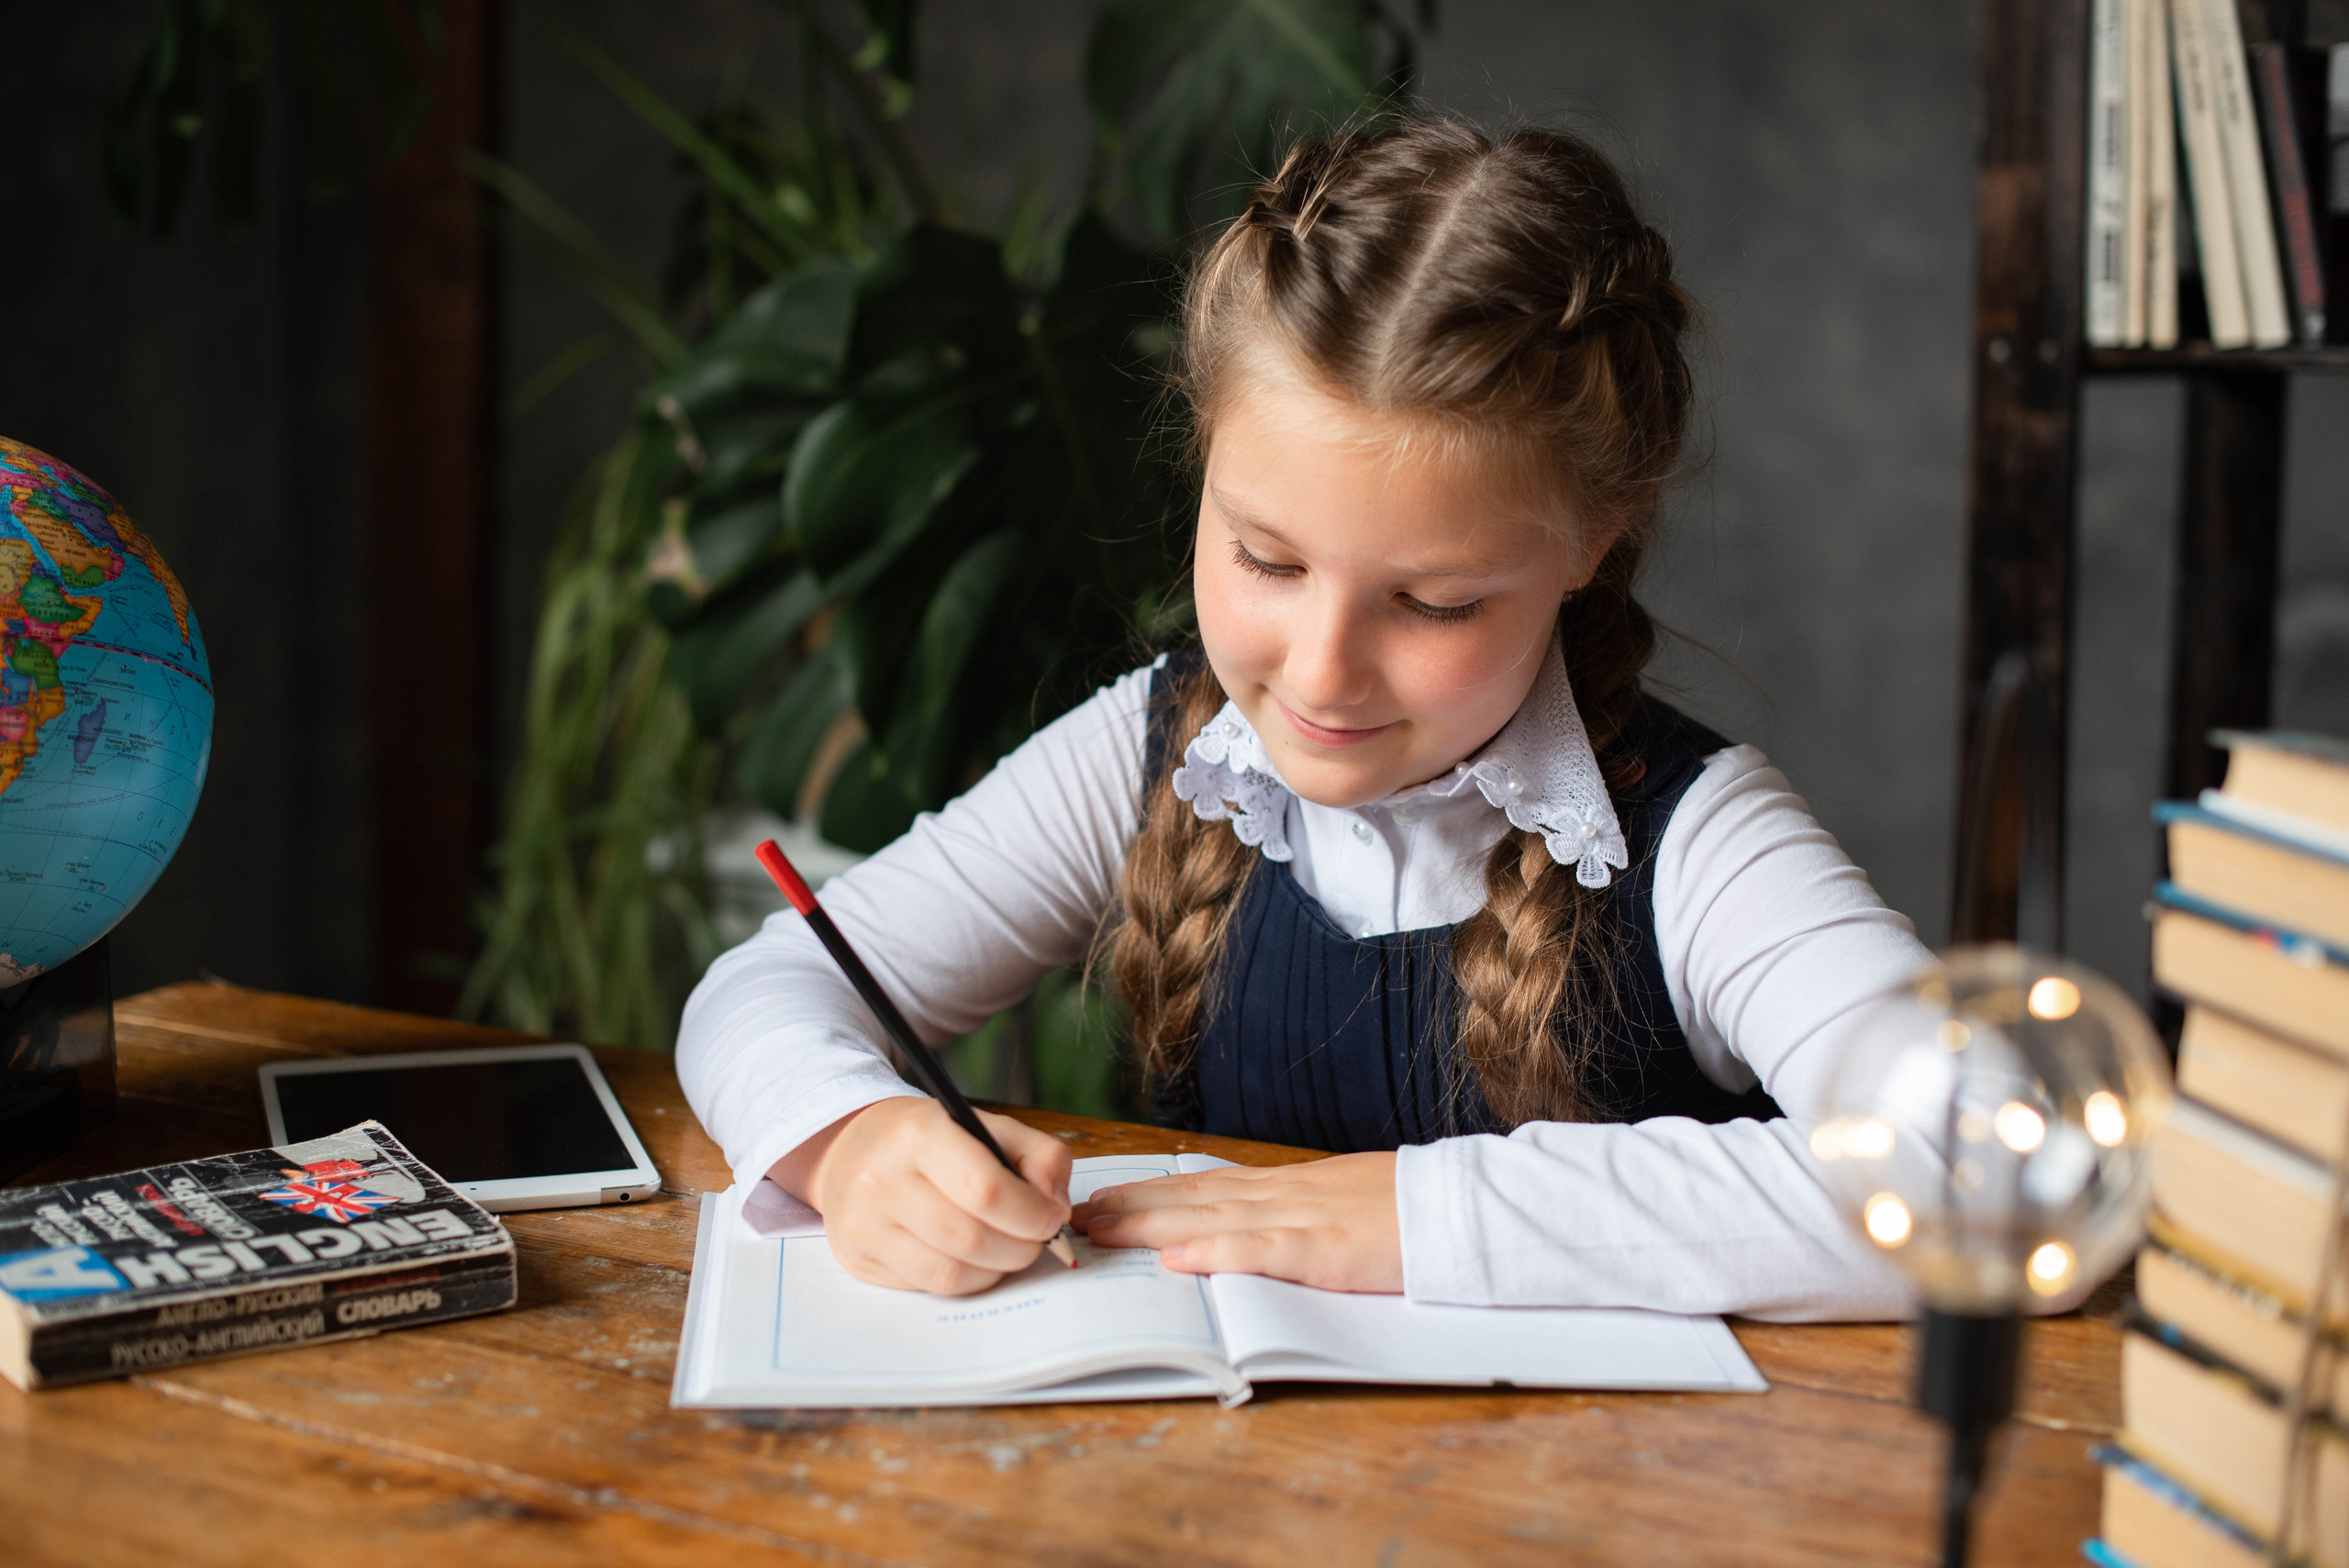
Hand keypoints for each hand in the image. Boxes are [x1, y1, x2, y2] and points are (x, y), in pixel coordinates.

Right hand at [771, 1098, 1071, 1295]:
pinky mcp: (860, 1260)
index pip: (984, 1189)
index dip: (1031, 1213)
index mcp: (918, 1135)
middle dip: (1020, 1247)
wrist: (851, 1150)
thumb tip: (1056, 1206)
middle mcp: (882, 1180)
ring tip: (1007, 1248)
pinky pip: (928, 1286)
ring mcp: (865, 1226)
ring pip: (950, 1273)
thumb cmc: (930, 1139)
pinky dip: (966, 1279)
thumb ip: (1039, 1155)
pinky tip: (973, 1258)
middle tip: (1037, 1240)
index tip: (1053, 1219)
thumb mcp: (987, 1126)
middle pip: (970, 1238)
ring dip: (995, 1269)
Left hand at [1071, 1153, 1402, 1292]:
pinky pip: (1261, 1249)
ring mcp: (1300, 1218)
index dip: (1147, 1193)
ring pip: (1208, 1217)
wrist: (1463, 1206)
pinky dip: (1215, 1251)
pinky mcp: (1324, 1249)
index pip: (1202, 1186)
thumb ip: (1293, 1219)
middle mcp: (1281, 1195)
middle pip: (1189, 1197)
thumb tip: (1250, 1232)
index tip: (1100, 1199)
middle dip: (1127, 1207)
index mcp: (1286, 1188)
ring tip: (1097, 1231)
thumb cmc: (1406, 1214)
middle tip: (1072, 1216)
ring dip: (1147, 1224)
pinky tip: (1176, 1258)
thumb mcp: (1339, 1208)